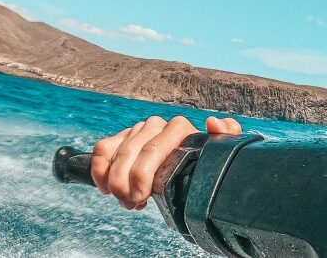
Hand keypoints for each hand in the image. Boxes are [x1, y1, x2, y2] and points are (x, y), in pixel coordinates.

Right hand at [90, 115, 242, 208]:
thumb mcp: (218, 157)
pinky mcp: (122, 138)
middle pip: (131, 153)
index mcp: (179, 128)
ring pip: (116, 152)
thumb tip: (213, 123)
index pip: (153, 148)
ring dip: (114, 181)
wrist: (189, 174)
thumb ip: (227, 137)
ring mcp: (139, 130)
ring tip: (125, 201)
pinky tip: (106, 188)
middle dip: (125, 183)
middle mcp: (158, 125)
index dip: (140, 174)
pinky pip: (103, 148)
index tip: (141, 196)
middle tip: (131, 203)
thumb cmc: (203, 168)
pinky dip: (99, 169)